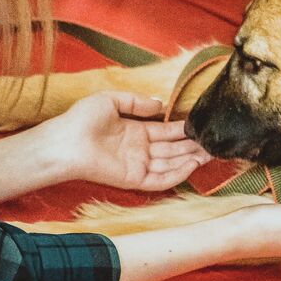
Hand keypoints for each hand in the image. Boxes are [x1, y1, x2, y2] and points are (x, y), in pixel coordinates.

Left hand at [46, 91, 211, 190]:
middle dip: (192, 145)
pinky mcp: (134, 179)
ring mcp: (137, 165)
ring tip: (210, 152)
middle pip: (172, 148)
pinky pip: (160, 179)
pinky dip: (176, 174)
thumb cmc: (82, 119)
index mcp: (135, 131)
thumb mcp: (112, 100)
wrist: (66, 141)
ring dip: (190, 159)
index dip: (183, 129)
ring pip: (170, 163)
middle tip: (213, 141)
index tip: (201, 124)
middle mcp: (139, 149)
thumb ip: (137, 102)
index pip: (165, 131)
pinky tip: (191, 165)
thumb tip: (161, 104)